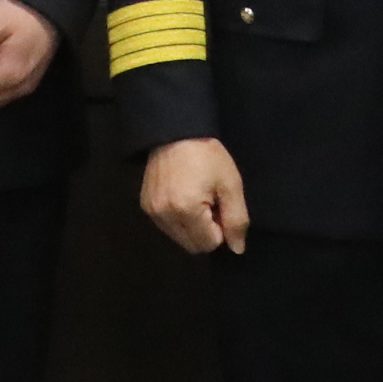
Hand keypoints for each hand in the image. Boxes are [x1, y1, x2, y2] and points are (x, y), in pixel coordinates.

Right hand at [142, 136, 249, 255]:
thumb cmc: (208, 155)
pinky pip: (167, 227)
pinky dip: (179, 219)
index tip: (220, 205)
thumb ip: (236, 219)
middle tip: (211, 203)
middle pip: (193, 246)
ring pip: (179, 238)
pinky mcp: (145, 206)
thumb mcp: (230, 184)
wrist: (177, 131)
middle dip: (206, 231)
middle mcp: (164, 216)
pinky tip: (183, 196)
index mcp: (186, 210)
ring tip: (197, 198)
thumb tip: (237, 249)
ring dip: (192, 227)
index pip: (209, 244)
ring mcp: (152, 212)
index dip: (220, 228)